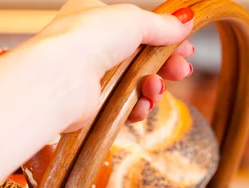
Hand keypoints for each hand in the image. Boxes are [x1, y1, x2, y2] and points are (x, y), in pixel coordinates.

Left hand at [34, 0, 194, 129]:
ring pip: (138, 85)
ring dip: (153, 88)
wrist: (60, 80)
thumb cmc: (87, 40)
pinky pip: (127, 107)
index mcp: (97, 19)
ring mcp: (94, 78)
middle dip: (167, 67)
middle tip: (182, 71)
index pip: (140, 30)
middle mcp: (94, 47)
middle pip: (144, 59)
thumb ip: (162, 24)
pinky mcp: (95, 106)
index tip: (187, 49)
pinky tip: (142, 105)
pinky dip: (139, 107)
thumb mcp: (133, 20)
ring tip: (154, 89)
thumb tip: (186, 20)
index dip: (167, 40)